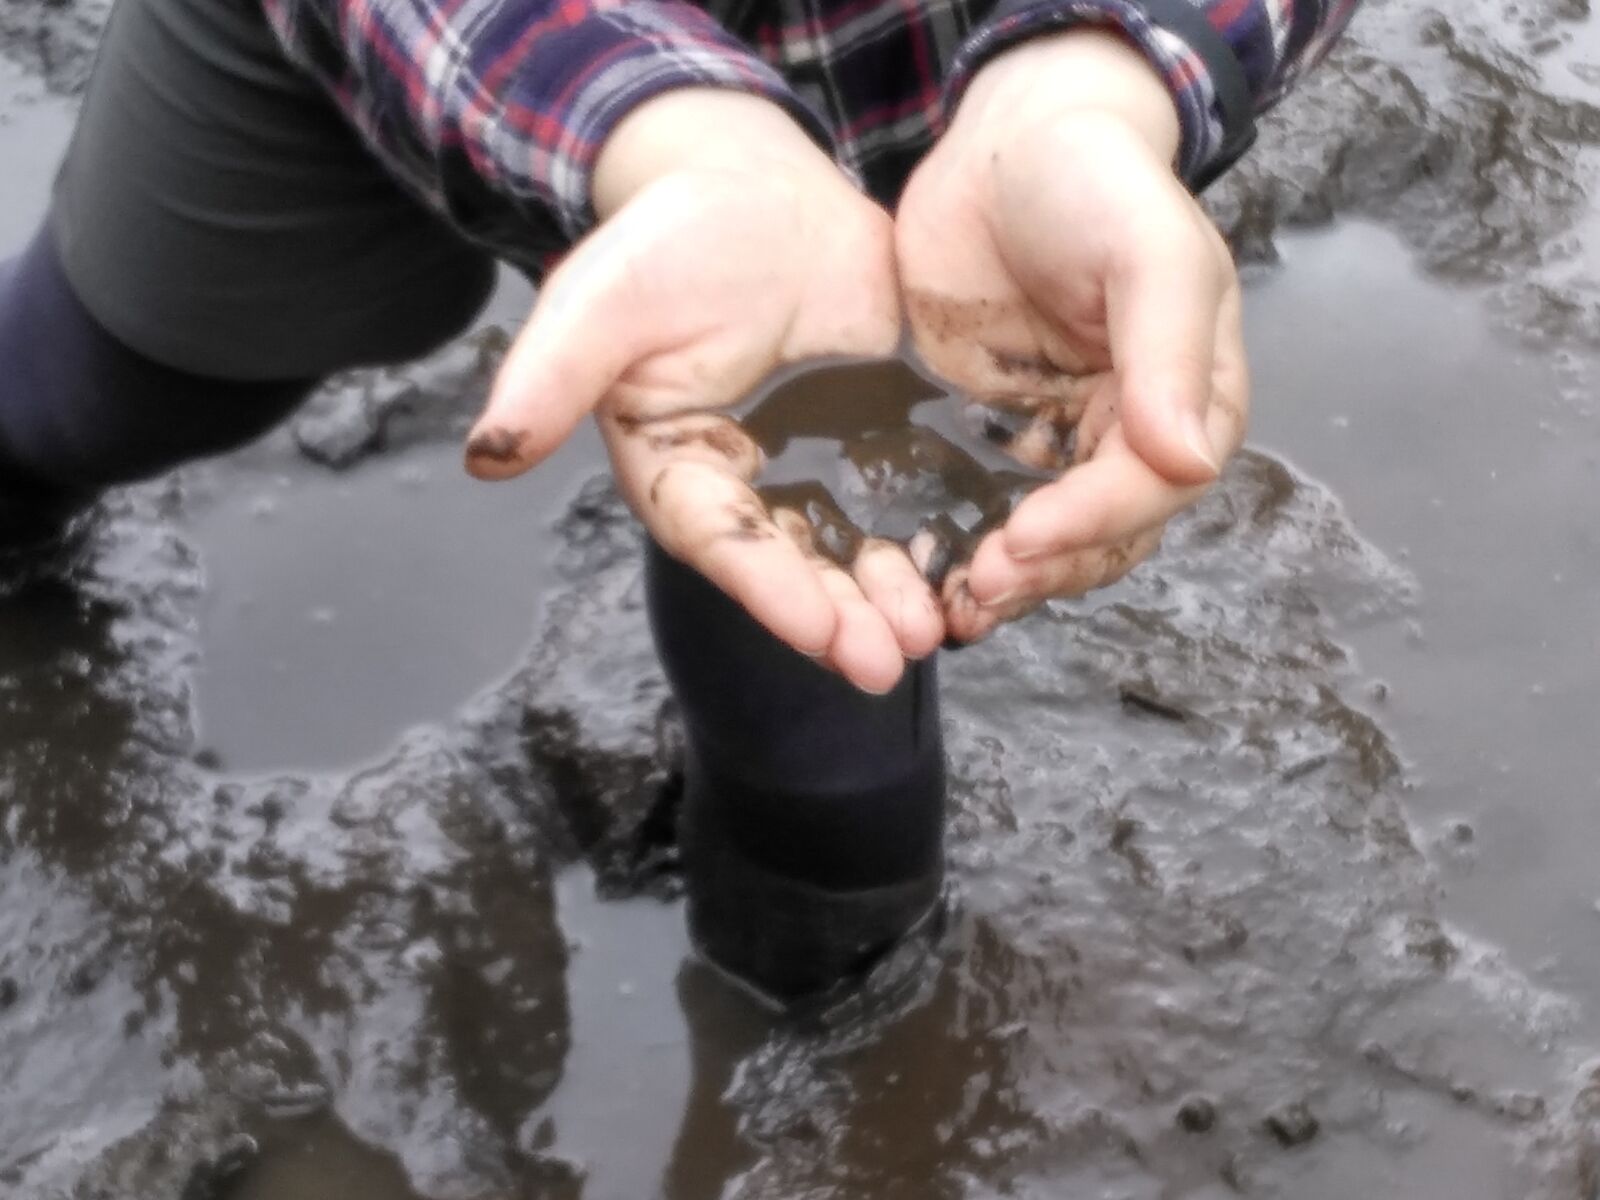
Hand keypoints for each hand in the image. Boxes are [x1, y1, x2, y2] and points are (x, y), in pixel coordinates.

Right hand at [464, 90, 942, 692]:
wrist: (754, 196)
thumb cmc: (667, 243)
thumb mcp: (602, 298)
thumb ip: (550, 374)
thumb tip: (486, 454)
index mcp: (683, 474)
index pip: (723, 543)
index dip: (768, 588)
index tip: (818, 626)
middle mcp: (754, 492)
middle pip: (799, 569)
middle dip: (843, 620)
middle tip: (891, 660)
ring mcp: (824, 471)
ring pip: (863, 549)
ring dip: (899, 597)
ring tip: (939, 630)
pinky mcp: (885, 440)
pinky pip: (918, 498)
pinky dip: (947, 538)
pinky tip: (986, 567)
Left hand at [896, 30, 1249, 641]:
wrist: (1003, 148)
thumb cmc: (1092, 180)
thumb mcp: (1147, 247)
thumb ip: (1168, 348)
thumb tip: (1190, 460)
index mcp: (1188, 398)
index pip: (1151, 487)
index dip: (1092, 523)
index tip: (1025, 539)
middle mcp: (1126, 435)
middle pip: (1102, 536)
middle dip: (1046, 570)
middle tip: (979, 589)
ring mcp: (1051, 442)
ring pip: (1045, 542)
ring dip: (1007, 581)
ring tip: (953, 606)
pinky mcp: (985, 438)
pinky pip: (980, 510)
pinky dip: (959, 547)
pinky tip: (921, 575)